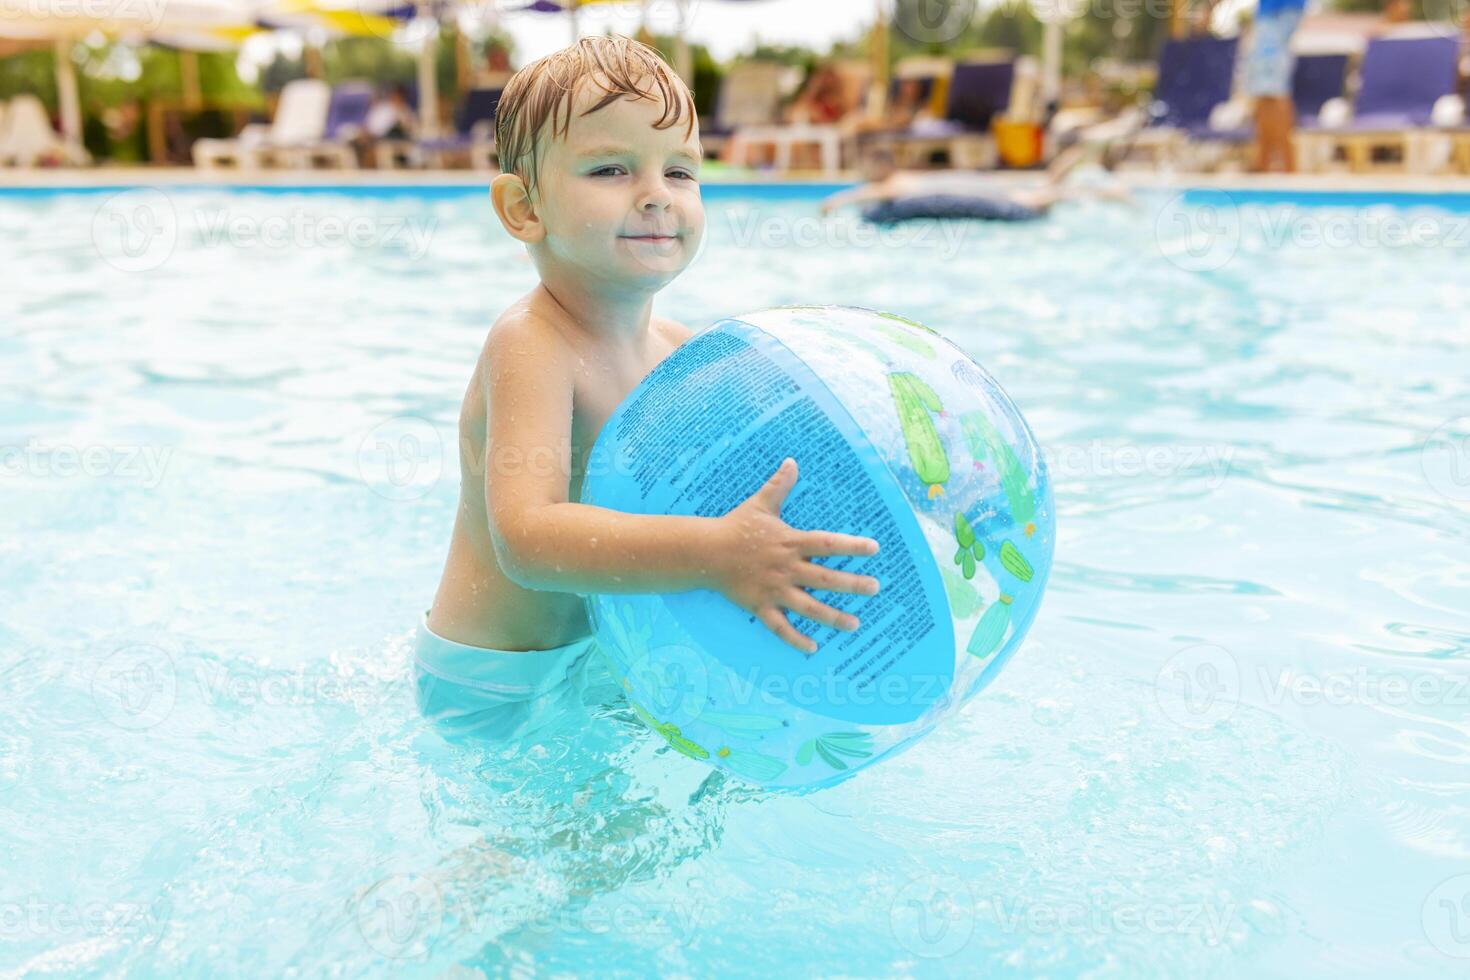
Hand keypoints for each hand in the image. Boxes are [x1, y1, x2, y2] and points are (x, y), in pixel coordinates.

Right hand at [710, 458, 880, 654]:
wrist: (705, 551)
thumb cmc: (736, 526)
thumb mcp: (760, 503)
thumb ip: (780, 485)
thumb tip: (792, 461)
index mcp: (790, 542)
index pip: (827, 544)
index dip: (851, 546)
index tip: (874, 549)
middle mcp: (786, 568)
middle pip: (825, 578)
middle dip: (852, 585)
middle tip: (875, 588)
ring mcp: (774, 589)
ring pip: (808, 607)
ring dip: (833, 617)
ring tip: (855, 624)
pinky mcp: (760, 606)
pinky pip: (780, 627)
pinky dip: (796, 639)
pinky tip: (813, 648)